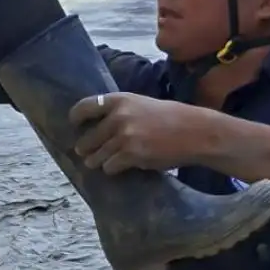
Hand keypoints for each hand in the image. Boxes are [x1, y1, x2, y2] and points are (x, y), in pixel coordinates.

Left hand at [70, 93, 208, 174]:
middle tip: (87, 153)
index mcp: (120, 100)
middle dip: (86, 149)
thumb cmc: (171, 118)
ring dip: (100, 162)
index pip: (84, 107)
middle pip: (87, 138)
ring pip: (95, 157)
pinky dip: (113, 169)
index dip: (75, 118)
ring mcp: (124, 136)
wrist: (195, 132)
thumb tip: (95, 125)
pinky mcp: (131, 155)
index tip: (74, 126)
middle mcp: (118, 116)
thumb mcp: (141, 104)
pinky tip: (123, 166)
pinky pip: (109, 167)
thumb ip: (119, 111)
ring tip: (107, 161)